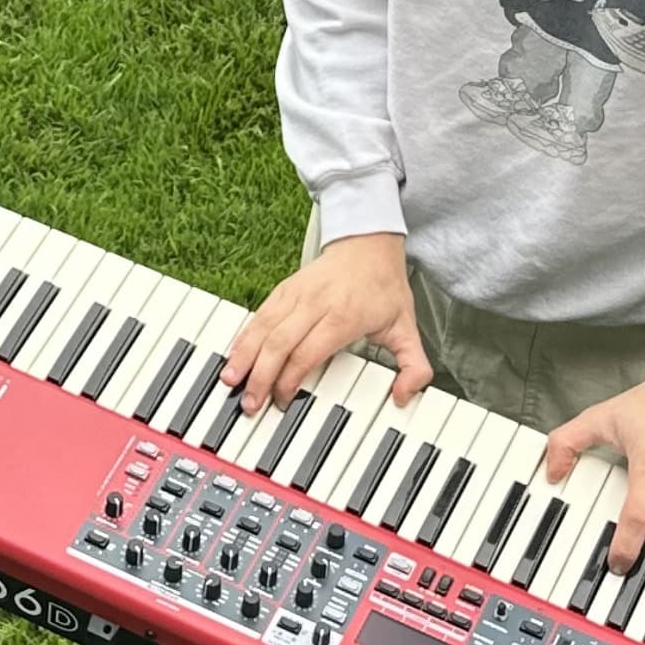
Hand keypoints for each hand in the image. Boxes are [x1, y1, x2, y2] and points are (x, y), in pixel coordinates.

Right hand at [221, 231, 432, 417]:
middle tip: (250, 402)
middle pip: (279, 343)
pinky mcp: (283, 289)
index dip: (291, 379)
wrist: (368, 242)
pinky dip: (244, 337)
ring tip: (231, 381)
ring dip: (244, 356)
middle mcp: (315, 304)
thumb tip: (405, 396)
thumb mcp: (407, 327)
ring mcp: (296, 294)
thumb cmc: (384, 287)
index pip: (308, 352)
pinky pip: (258, 315)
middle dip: (261, 375)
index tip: (284, 400)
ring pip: (262, 327)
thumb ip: (414, 366)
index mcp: (343, 317)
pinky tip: (234, 355)